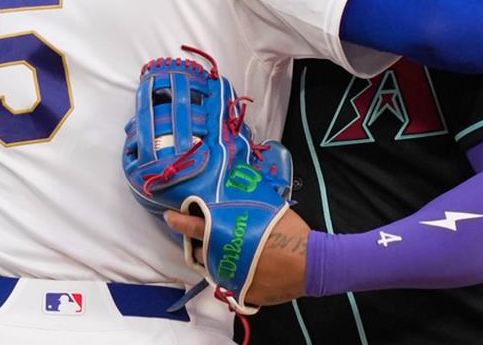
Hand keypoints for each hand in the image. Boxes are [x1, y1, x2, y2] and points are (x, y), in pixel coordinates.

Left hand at [164, 207, 310, 305]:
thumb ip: (246, 203)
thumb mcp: (268, 208)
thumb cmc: (291, 233)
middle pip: (200, 251)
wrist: (311, 263)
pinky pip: (232, 283)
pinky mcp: (242, 292)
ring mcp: (231, 277)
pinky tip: (252, 267)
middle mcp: (223, 256)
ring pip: (214, 267)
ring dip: (219, 259)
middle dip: (201, 244)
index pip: (193, 226)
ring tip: (236, 251)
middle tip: (211, 236)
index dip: (178, 220)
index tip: (170, 216)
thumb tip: (236, 190)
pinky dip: (238, 275)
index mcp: (227, 233)